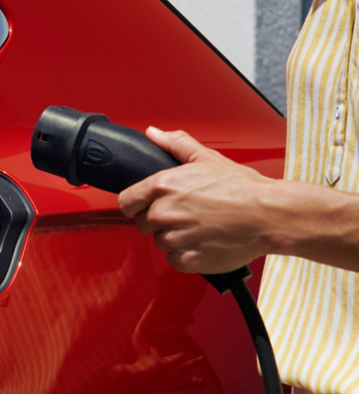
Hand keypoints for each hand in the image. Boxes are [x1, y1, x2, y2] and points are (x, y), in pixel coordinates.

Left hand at [117, 127, 273, 273]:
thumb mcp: (206, 157)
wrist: (268, 215)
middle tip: (184, 213)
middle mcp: (164, 213)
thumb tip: (154, 133)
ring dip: (174, 237)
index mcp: (162, 186)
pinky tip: (203, 241)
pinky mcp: (188, 259)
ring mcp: (175, 238)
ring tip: (198, 226)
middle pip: (142, 223)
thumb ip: (175, 144)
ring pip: (159, 241)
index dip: (136, 203)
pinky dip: (186, 254)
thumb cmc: (241, 188)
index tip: (146, 204)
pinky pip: (174, 259)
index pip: (126, 202)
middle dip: (158, 219)